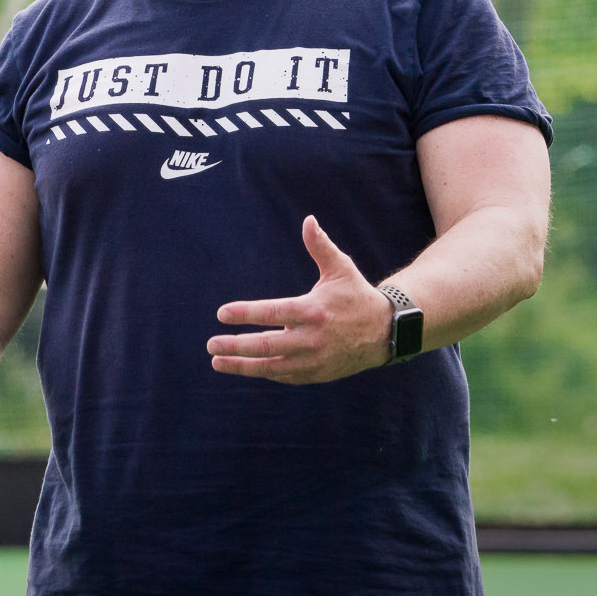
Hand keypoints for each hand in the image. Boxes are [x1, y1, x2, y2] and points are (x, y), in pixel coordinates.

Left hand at [206, 216, 391, 383]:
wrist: (386, 332)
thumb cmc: (356, 295)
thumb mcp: (341, 268)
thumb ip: (320, 246)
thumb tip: (308, 220)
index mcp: (314, 311)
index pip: (274, 314)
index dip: (246, 314)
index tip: (222, 313)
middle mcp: (313, 339)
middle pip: (268, 346)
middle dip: (236, 347)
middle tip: (211, 344)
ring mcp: (315, 360)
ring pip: (273, 367)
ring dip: (243, 366)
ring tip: (217, 362)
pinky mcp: (317, 374)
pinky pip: (285, 376)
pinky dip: (264, 372)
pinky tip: (244, 367)